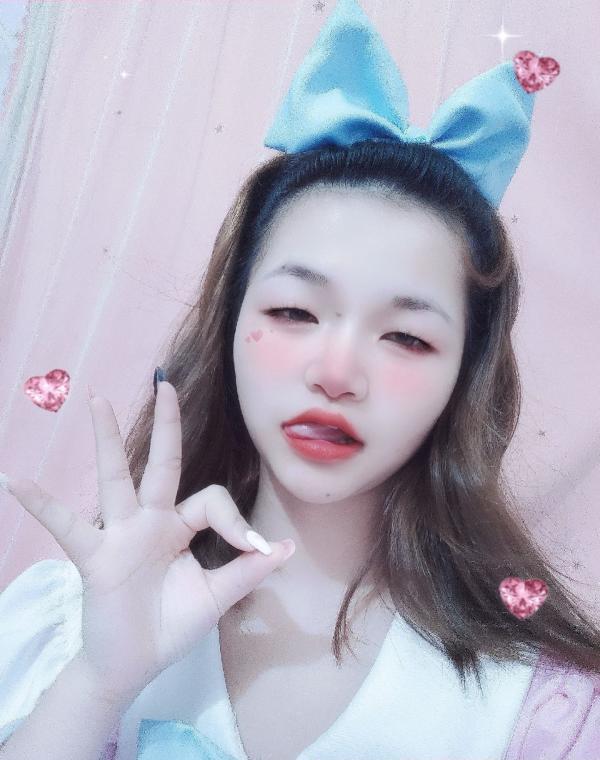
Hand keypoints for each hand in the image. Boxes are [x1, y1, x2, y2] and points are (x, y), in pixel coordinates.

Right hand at [4, 380, 294, 703]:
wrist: (133, 666)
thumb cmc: (171, 625)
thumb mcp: (218, 595)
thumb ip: (248, 569)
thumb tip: (288, 545)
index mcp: (180, 527)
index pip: (211, 500)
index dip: (236, 519)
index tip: (255, 548)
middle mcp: (150, 521)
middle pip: (161, 464)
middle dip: (166, 425)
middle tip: (166, 384)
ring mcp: (121, 535)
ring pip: (116, 479)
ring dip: (109, 439)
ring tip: (99, 400)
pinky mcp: (95, 557)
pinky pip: (66, 527)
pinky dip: (41, 505)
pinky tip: (16, 480)